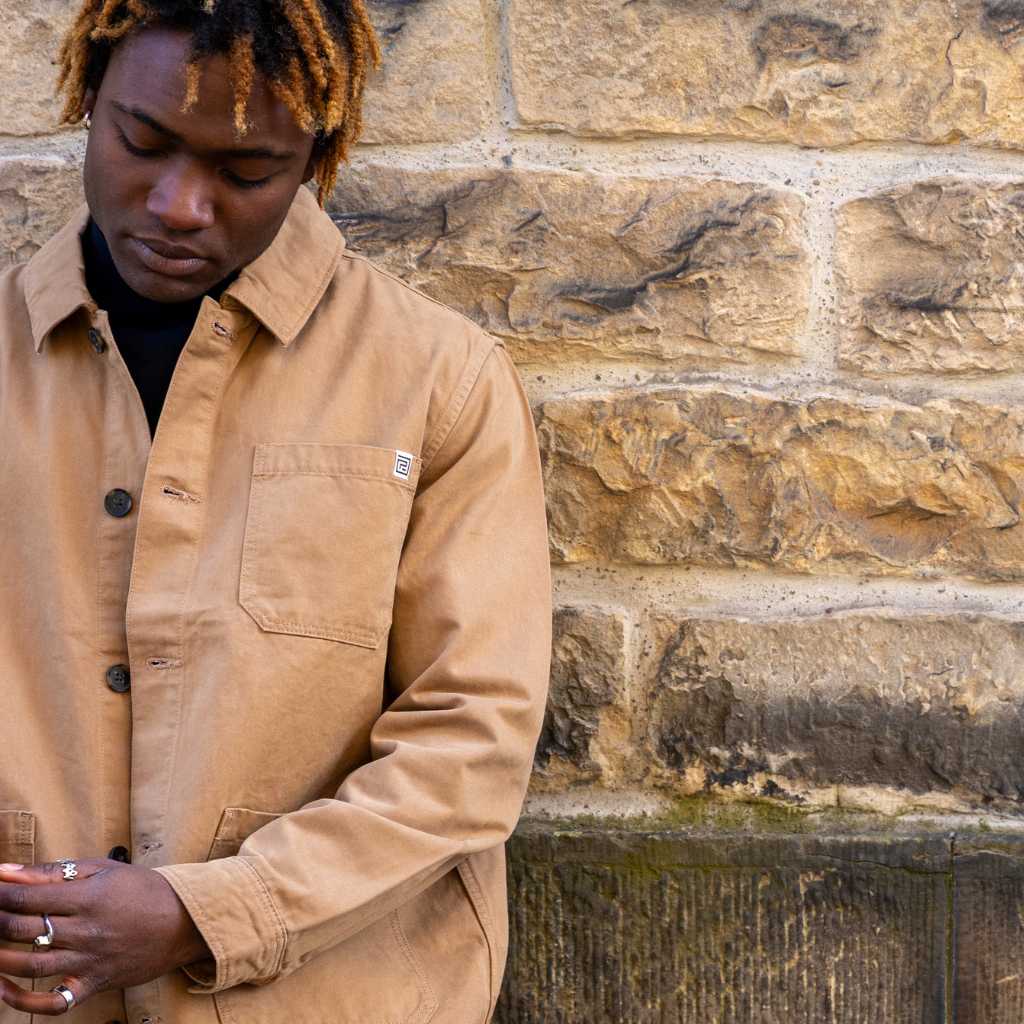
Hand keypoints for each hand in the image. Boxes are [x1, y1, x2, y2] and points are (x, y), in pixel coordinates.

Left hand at [0, 857, 211, 1015]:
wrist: (184, 921)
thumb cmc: (143, 890)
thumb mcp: (104, 869)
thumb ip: (54, 872)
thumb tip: (8, 872)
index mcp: (89, 897)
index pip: (29, 897)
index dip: (1, 894)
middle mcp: (86, 930)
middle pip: (24, 930)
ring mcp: (90, 960)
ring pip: (31, 965)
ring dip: (0, 959)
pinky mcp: (94, 983)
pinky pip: (54, 1002)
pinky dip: (23, 1001)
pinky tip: (4, 988)